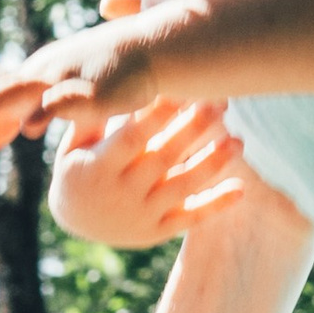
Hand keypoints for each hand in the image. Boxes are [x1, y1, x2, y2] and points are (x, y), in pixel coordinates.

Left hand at [0, 2, 204, 153]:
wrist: (151, 52)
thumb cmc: (101, 78)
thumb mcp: (54, 102)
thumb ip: (18, 118)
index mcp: (29, 74)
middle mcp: (39, 72)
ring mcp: (64, 78)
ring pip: (19, 89)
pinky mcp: (91, 89)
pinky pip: (64, 98)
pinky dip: (44, 110)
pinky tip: (31, 129)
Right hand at [50, 102, 252, 246]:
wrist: (74, 226)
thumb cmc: (78, 170)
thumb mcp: (72, 147)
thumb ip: (91, 119)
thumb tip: (107, 80)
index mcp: (96, 168)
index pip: (131, 138)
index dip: (157, 114)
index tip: (182, 89)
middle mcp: (120, 193)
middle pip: (163, 158)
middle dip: (192, 131)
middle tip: (219, 104)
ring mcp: (140, 215)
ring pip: (182, 188)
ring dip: (211, 164)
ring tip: (237, 141)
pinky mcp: (157, 232)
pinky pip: (191, 218)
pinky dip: (216, 204)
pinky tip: (240, 187)